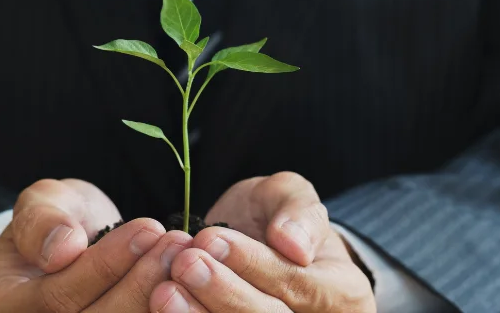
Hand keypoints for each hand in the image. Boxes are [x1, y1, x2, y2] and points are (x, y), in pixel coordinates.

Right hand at [0, 179, 192, 312]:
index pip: (57, 299)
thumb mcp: (41, 204)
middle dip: (141, 283)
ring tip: (185, 257)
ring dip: (159, 297)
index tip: (147, 228)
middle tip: (177, 244)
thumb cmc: (57, 222)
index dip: (106, 265)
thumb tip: (63, 249)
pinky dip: (167, 309)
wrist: (74, 248)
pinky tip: (189, 282)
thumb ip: (42, 220)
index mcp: (2, 307)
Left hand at [149, 172, 375, 311]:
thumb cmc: (280, 221)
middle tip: (184, 264)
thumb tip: (291, 243)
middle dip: (223, 294)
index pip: (296, 284)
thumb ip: (299, 212)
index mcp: (339, 293)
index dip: (252, 264)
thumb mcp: (293, 198)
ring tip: (165, 292)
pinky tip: (160, 309)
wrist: (264, 249)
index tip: (210, 239)